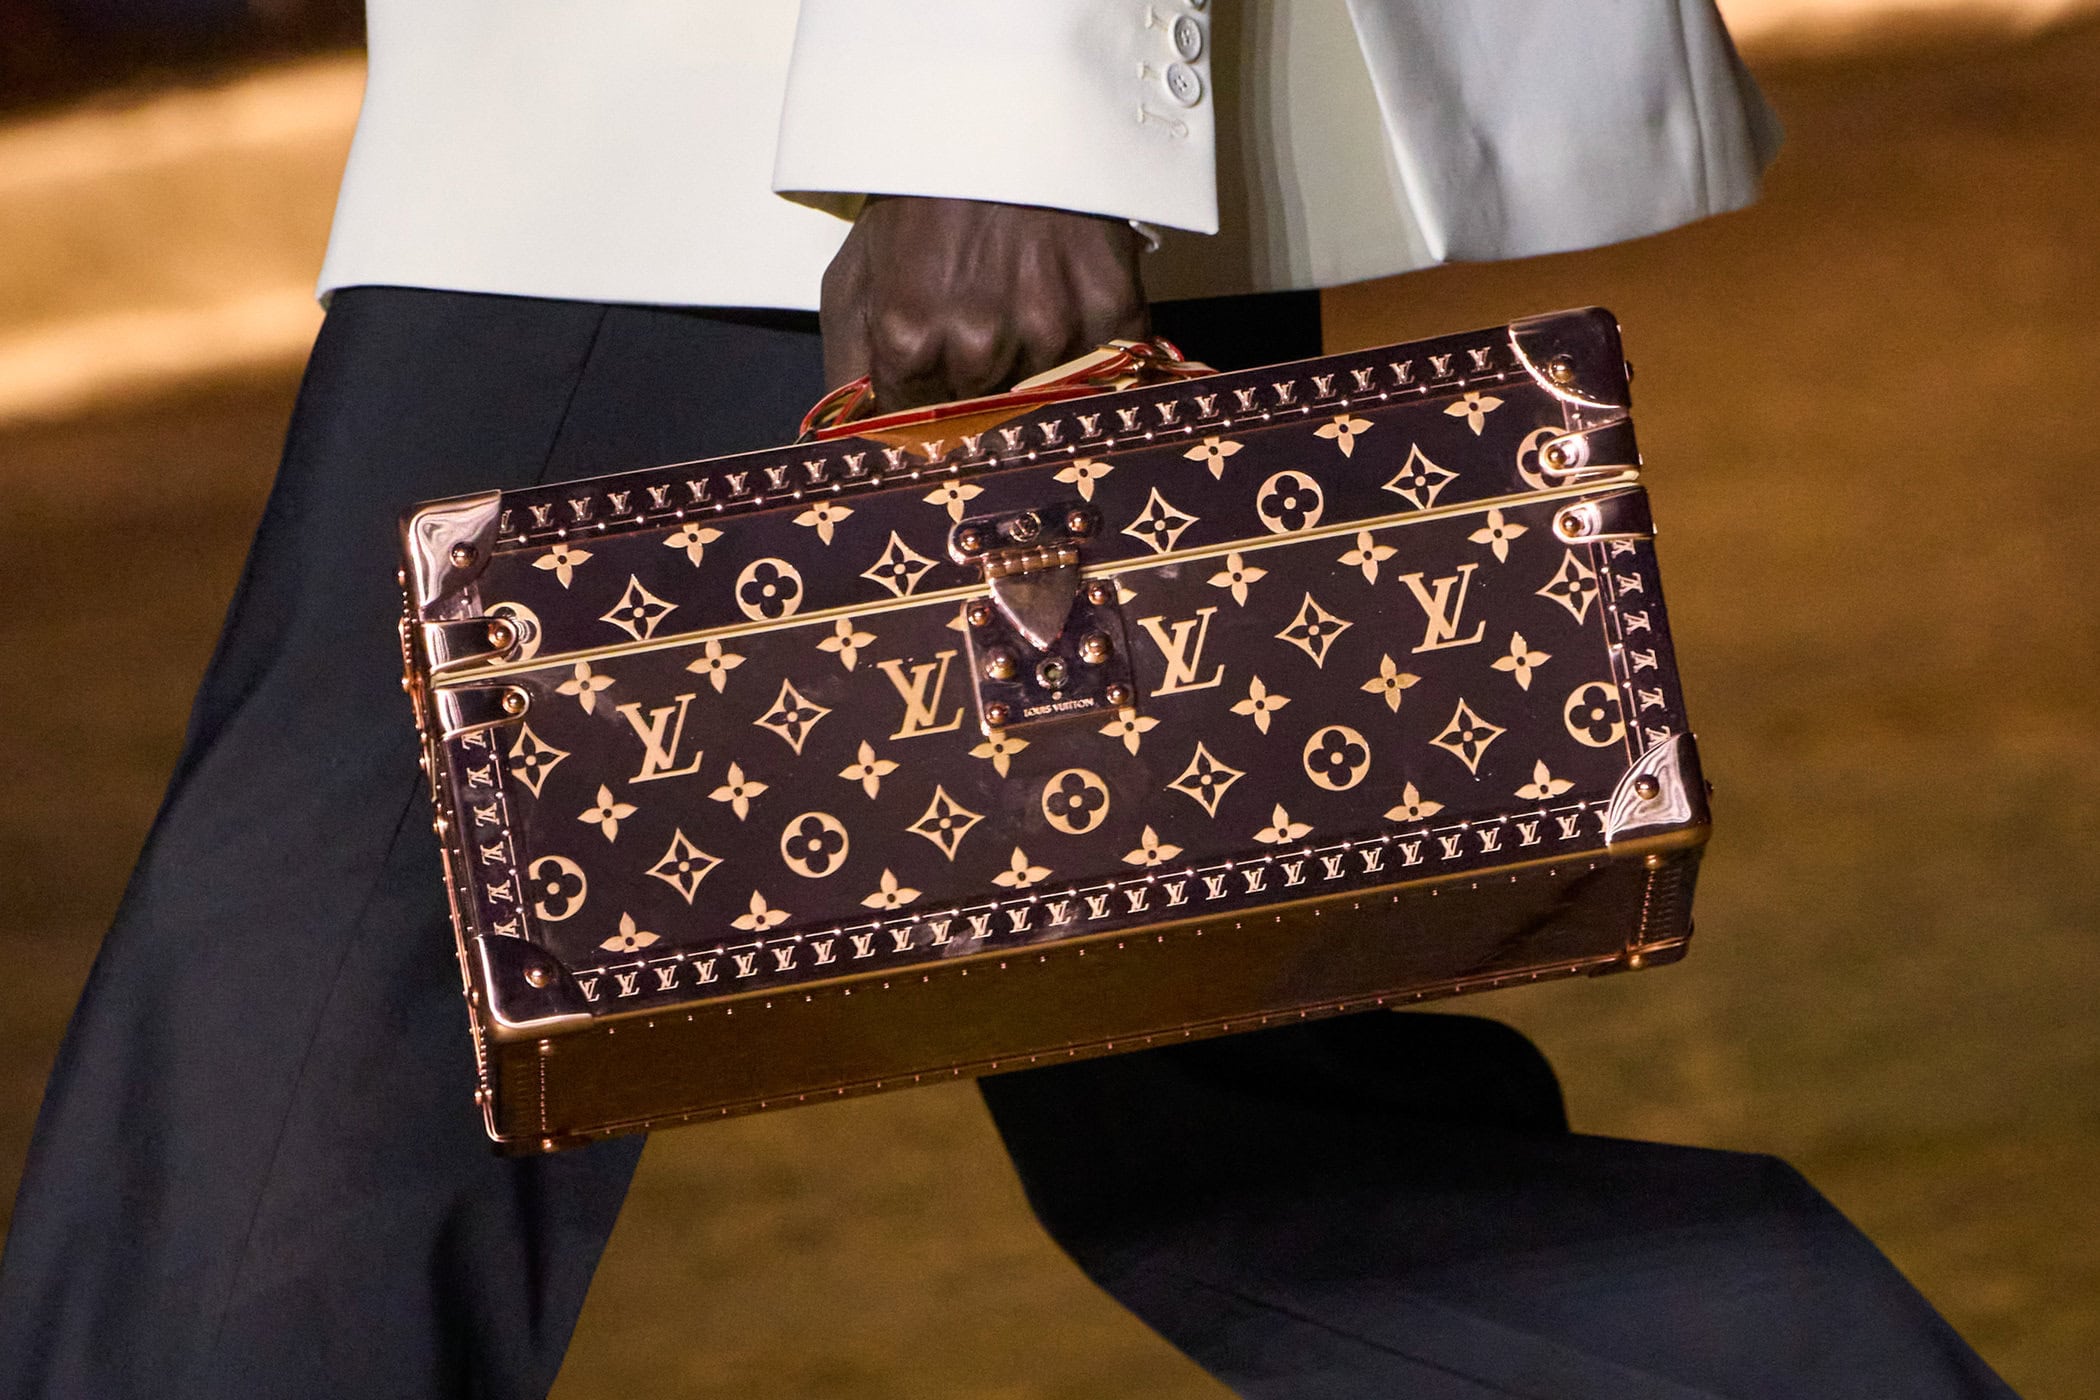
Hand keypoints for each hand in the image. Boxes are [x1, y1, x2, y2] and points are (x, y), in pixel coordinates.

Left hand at [820, 196, 1148, 412]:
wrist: (1002, 119)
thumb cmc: (919, 202)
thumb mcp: (854, 275)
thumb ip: (847, 368)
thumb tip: (852, 441)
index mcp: (908, 337)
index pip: (915, 426)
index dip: (925, 412)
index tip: (935, 396)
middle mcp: (978, 345)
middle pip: (981, 417)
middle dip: (976, 393)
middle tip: (981, 337)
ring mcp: (1049, 332)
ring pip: (1043, 399)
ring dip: (1033, 374)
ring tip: (1023, 312)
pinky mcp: (1111, 312)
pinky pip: (1108, 371)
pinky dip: (1094, 357)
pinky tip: (1072, 316)